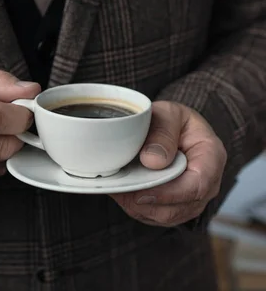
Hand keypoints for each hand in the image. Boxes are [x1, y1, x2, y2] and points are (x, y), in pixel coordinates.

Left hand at [110, 101, 226, 226]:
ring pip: (164, 216)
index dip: (168, 194)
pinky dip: (135, 207)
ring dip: (137, 206)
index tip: (140, 192)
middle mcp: (207, 183)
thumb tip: (153, 161)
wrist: (170, 128)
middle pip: (178, 207)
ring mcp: (192, 199)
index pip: (197, 185)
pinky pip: (155, 216)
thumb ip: (162, 132)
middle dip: (146, 202)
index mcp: (211, 156)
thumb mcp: (168, 113)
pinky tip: (122, 191)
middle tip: (119, 189)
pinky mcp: (175, 207)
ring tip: (118, 188)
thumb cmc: (171, 119)